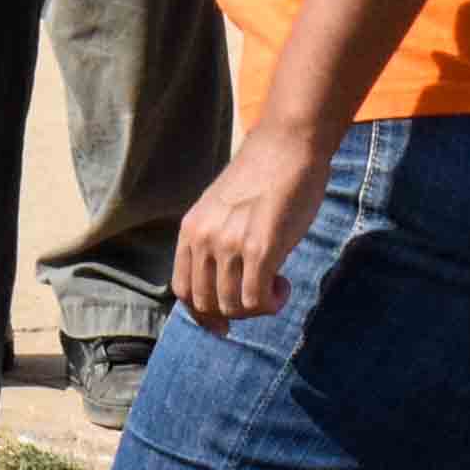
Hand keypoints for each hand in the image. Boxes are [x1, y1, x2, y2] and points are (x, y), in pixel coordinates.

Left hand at [174, 123, 337, 330]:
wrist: (287, 145)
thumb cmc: (263, 176)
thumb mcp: (222, 208)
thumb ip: (216, 239)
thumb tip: (223, 281)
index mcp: (190, 230)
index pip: (183, 290)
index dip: (202, 314)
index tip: (223, 324)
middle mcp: (204, 239)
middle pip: (206, 304)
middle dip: (233, 314)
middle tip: (259, 299)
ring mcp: (230, 244)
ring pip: (233, 306)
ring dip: (257, 308)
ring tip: (276, 284)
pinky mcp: (260, 248)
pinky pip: (256, 300)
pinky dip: (272, 303)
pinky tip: (284, 285)